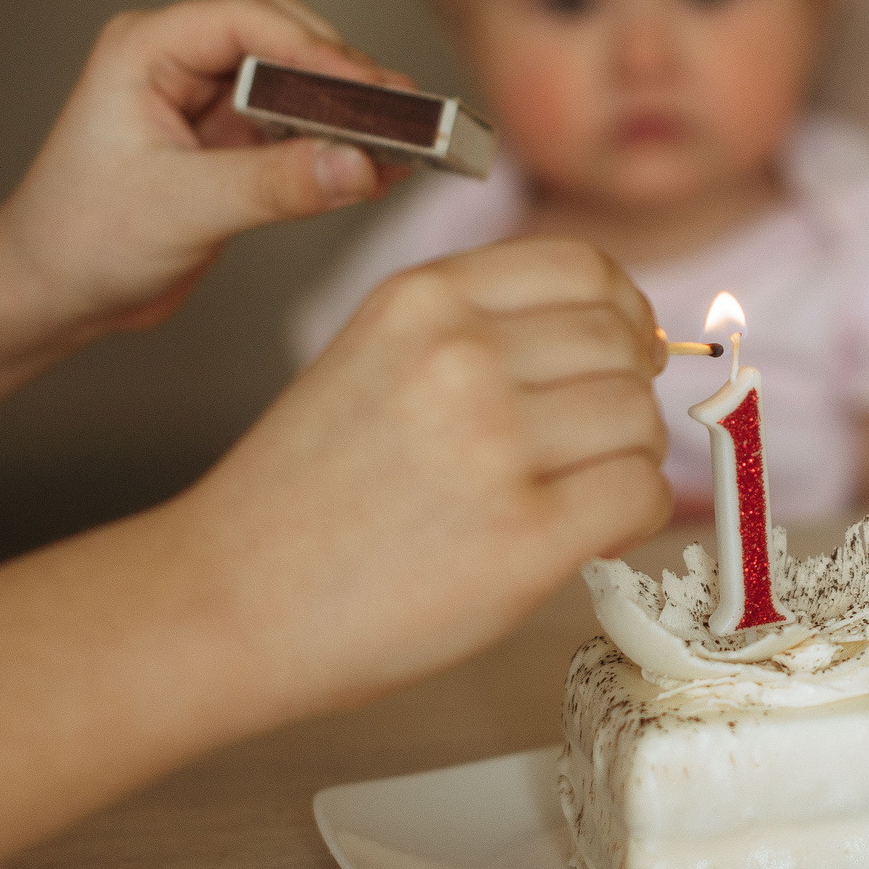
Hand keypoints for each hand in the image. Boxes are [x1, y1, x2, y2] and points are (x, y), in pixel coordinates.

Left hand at [0, 0, 414, 340]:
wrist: (52, 294)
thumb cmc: (80, 239)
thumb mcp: (183, 210)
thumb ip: (274, 185)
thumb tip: (357, 164)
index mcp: (147, 49)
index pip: (249, 21)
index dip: (317, 51)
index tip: (371, 89)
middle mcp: (180, 63)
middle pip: (287, 40)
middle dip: (346, 77)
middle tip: (401, 115)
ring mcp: (210, 103)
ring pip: (301, 84)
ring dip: (350, 113)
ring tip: (403, 144)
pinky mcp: (232, 145)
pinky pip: (301, 131)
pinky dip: (339, 147)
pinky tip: (375, 171)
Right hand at [168, 238, 673, 716]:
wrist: (225, 599)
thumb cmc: (302, 496)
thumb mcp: (376, 355)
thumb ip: (479, 328)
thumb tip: (617, 329)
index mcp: (423, 298)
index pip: (585, 269)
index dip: (620, 315)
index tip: (619, 352)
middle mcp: (462, 355)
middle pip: (622, 345)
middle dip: (625, 392)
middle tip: (588, 442)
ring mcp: (496, 444)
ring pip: (639, 419)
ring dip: (625, 458)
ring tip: (569, 493)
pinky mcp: (525, 536)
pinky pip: (642, 495)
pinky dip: (631, 517)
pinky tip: (581, 535)